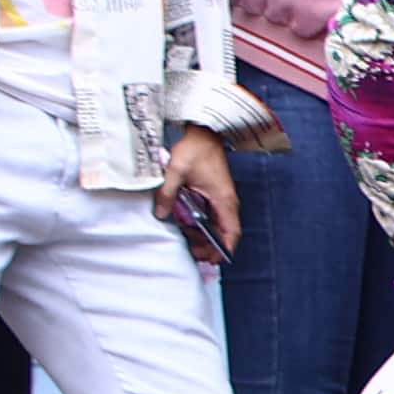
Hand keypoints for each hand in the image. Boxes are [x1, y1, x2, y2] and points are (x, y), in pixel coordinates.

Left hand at [163, 128, 241, 265]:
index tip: (212, 260)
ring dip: (206, 236)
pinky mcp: (216, 194)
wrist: (204, 132)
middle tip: (194, 254)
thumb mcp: (176, 170)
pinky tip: (189, 226)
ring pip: (218, 226)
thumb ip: (167, 193)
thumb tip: (162, 213)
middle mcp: (227, 201)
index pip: (231, 232)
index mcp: (223, 199)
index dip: (224, 249)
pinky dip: (203, 225)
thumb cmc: (196, 149)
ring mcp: (222, 198)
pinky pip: (213, 216)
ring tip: (189, 242)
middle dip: (211, 247)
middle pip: (225, 233)